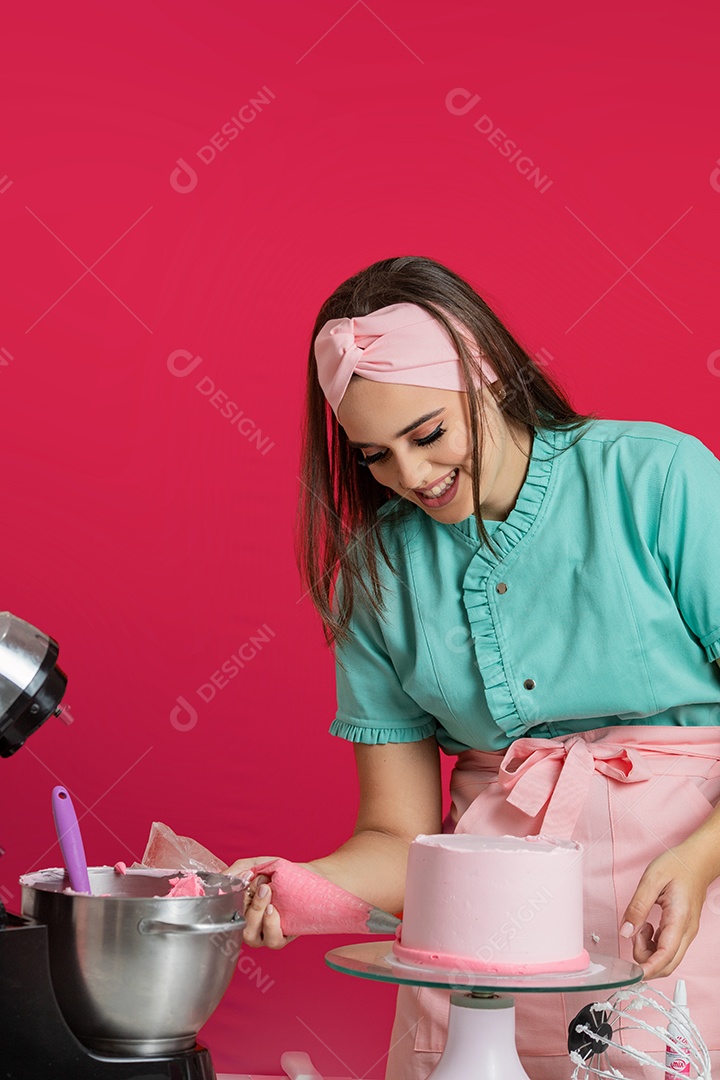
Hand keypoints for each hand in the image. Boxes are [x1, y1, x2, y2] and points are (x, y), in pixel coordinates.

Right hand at [225, 856, 296, 949]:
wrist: (304, 874)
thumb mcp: (254, 866)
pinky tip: (274, 909)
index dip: (234, 897)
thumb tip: (221, 880)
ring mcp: (264, 934)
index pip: (227, 911)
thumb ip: (236, 871)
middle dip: (249, 905)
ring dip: (258, 913)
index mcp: (239, 910)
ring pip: (251, 936)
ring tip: (269, 897)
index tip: (248, 877)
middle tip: (263, 888)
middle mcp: (249, 926)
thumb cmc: (277, 872)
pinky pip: (272, 940)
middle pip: (239, 926)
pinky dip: (270, 925)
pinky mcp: (281, 938)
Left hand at [619, 841, 714, 979]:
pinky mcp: (683, 931)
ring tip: (639, 926)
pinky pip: (668, 949)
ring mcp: (687, 933)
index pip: (666, 955)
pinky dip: (654, 946)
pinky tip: (646, 927)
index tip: (632, 973)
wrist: (698, 861)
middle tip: (632, 936)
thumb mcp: (652, 879)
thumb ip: (637, 906)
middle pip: (668, 964)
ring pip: (668, 959)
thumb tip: (625, 931)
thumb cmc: (677, 865)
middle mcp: (687, 931)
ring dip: (649, 952)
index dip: (649, 968)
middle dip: (646, 961)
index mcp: (680, 920)